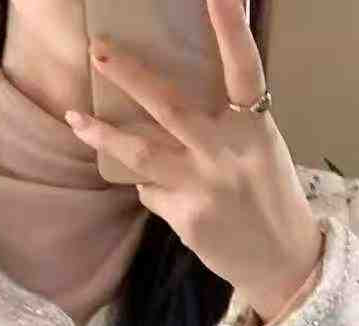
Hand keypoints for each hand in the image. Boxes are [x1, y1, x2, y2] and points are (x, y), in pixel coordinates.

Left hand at [64, 0, 324, 320]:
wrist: (281, 262)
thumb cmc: (270, 198)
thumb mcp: (262, 151)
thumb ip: (228, 125)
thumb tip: (172, 106)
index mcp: (255, 128)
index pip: (244, 71)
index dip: (231, 30)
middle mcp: (227, 153)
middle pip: (170, 107)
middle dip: (130, 76)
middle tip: (97, 51)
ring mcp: (203, 187)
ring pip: (142, 153)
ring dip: (104, 135)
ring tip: (76, 118)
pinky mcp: (186, 218)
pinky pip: (152, 191)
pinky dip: (150, 185)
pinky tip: (161, 190)